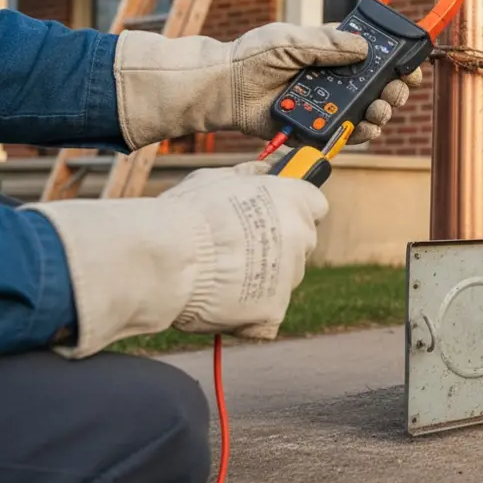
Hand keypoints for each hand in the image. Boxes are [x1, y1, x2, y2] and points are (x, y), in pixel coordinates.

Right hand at [24, 162, 327, 357]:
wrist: (168, 259)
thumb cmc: (188, 214)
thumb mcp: (216, 179)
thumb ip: (248, 175)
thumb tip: (263, 169)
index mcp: (294, 201)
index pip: (314, 205)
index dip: (293, 209)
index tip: (276, 213)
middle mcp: (301, 238)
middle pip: (299, 243)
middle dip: (276, 244)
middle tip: (236, 246)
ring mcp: (290, 276)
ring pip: (283, 277)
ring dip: (261, 277)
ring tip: (220, 273)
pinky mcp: (274, 311)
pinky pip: (266, 313)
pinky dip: (248, 312)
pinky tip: (221, 302)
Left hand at [113, 22, 423, 148]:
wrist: (223, 88)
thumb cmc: (252, 57)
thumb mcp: (289, 40)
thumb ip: (327, 43)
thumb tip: (364, 48)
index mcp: (334, 52)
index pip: (377, 56)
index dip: (397, 61)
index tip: (409, 66)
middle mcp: (337, 80)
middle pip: (380, 87)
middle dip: (394, 91)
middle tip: (393, 93)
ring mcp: (329, 106)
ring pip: (369, 113)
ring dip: (381, 113)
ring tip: (378, 112)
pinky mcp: (318, 128)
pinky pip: (347, 135)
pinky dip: (360, 134)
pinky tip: (364, 129)